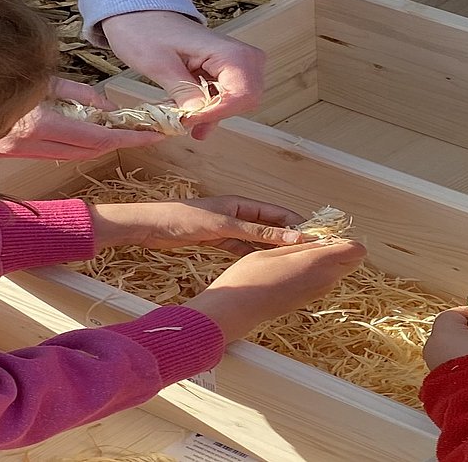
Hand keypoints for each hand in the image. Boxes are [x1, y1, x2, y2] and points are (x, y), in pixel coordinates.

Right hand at [0, 77, 163, 158]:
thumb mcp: (42, 78)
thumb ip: (78, 94)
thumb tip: (109, 110)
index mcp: (37, 121)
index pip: (95, 138)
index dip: (127, 138)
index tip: (153, 134)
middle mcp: (30, 143)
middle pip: (88, 152)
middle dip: (121, 143)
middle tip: (148, 133)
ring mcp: (20, 152)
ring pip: (74, 155)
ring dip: (102, 146)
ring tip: (128, 132)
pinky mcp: (15, 155)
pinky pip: (58, 153)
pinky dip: (80, 146)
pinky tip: (95, 134)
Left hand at [90, 196, 306, 254]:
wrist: (152, 226)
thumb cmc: (186, 218)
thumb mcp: (225, 225)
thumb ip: (257, 231)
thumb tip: (290, 236)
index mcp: (242, 203)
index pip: (277, 212)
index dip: (297, 224)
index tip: (315, 238)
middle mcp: (238, 213)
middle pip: (270, 225)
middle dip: (287, 237)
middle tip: (307, 253)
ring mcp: (228, 227)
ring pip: (257, 238)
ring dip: (271, 247)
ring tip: (290, 261)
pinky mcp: (217, 240)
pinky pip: (241, 248)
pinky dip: (252, 254)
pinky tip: (263, 265)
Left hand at [101, 11, 264, 139]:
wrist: (141, 15)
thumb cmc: (146, 31)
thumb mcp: (157, 63)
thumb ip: (181, 89)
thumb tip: (197, 114)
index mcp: (228, 51)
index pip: (242, 95)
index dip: (216, 113)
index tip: (188, 121)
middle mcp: (242, 56)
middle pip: (246, 100)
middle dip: (216, 115)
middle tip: (185, 121)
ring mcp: (237, 63)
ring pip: (239, 101)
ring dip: (212, 114)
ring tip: (184, 120)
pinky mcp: (228, 70)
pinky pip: (229, 96)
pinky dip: (210, 108)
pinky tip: (190, 113)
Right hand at [183, 240, 366, 340]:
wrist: (237, 308)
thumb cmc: (250, 277)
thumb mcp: (275, 250)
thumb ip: (302, 245)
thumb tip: (321, 239)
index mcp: (317, 263)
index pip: (355, 250)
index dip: (346, 238)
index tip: (327, 233)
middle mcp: (324, 280)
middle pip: (351, 261)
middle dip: (340, 249)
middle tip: (313, 240)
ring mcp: (318, 293)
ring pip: (338, 271)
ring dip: (327, 261)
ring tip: (297, 253)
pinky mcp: (309, 300)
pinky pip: (324, 281)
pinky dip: (317, 272)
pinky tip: (292, 268)